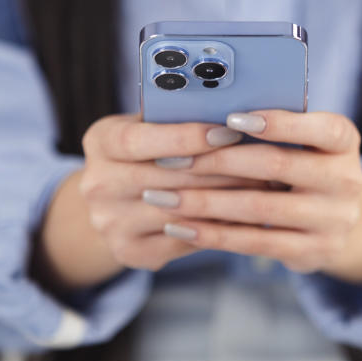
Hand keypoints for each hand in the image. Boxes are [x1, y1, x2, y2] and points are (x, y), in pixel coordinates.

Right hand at [36, 114, 263, 289]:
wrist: (115, 200)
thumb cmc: (148, 150)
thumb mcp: (149, 125)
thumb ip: (177, 118)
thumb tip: (233, 108)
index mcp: (100, 142)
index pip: (137, 140)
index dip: (183, 137)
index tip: (227, 131)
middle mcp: (97, 185)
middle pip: (164, 178)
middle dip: (219, 169)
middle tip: (263, 160)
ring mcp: (111, 223)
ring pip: (179, 212)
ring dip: (227, 199)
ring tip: (264, 185)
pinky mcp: (130, 252)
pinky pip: (185, 239)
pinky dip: (220, 226)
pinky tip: (248, 213)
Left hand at [141, 110, 361, 285]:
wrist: (336, 218)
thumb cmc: (301, 163)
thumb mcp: (301, 141)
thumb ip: (269, 127)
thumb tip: (206, 113)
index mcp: (344, 140)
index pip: (317, 127)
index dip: (276, 122)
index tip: (229, 118)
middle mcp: (347, 179)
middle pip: (277, 165)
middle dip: (219, 161)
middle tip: (174, 159)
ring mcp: (334, 220)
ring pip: (259, 208)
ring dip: (205, 202)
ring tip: (164, 196)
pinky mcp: (314, 252)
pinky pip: (255, 242)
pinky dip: (213, 234)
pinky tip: (181, 227)